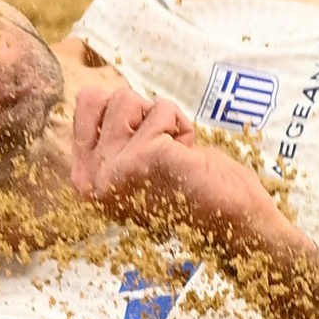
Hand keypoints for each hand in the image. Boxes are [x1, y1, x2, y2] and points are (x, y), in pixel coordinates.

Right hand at [66, 85, 267, 237]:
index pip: (85, 103)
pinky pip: (162, 110)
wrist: (233, 223)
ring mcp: (114, 169)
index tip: (144, 141)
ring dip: (162, 119)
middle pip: (106, 97)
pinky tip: (189, 159)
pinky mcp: (144, 157)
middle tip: (161, 145)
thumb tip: (105, 95)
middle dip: (140, 111)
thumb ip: (113, 142)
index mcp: (85, 178)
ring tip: (175, 153)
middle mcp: (91, 178)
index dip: (123, 110)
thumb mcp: (133, 166)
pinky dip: (183, 127)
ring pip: (128, 98)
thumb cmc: (190, 192)